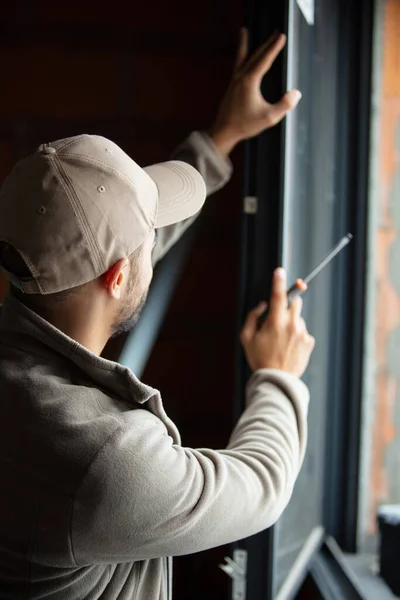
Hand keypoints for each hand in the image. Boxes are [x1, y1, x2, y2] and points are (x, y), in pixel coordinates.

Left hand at [209, 29, 301, 157]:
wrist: (224, 131)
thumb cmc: (246, 125)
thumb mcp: (269, 117)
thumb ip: (284, 105)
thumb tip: (296, 93)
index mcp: (250, 81)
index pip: (265, 60)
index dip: (274, 47)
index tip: (282, 36)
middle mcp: (241, 77)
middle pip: (255, 55)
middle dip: (266, 44)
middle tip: (275, 32)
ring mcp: (234, 81)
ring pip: (242, 58)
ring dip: (245, 44)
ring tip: (243, 31)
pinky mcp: (231, 87)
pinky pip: (237, 66)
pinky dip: (240, 57)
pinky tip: (242, 58)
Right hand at [240, 268, 314, 376]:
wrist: (277, 380)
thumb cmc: (260, 359)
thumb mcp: (247, 338)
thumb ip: (252, 317)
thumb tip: (262, 306)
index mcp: (275, 323)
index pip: (277, 296)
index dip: (278, 281)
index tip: (279, 271)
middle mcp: (292, 326)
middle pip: (295, 302)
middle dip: (286, 305)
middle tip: (277, 317)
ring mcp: (302, 334)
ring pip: (298, 317)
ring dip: (291, 322)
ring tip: (281, 339)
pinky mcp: (309, 342)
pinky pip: (303, 331)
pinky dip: (297, 334)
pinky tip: (288, 346)